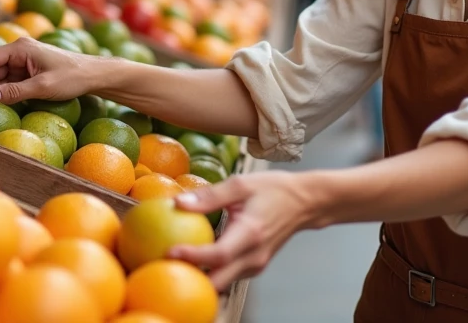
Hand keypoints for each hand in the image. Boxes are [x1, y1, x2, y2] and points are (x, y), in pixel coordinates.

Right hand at [0, 39, 96, 102]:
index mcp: (20, 48)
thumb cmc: (72, 77)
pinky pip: (10, 80)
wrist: (94, 75)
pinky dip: (5, 91)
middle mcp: (19, 51)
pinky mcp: (29, 70)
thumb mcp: (43, 86)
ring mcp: (23, 60)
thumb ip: (14, 92)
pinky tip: (6, 103)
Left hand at [169, 172, 322, 290]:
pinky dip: (211, 272)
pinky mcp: (254, 267)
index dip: (194, 257)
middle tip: (163, 268)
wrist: (305, 203)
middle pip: (219, 282)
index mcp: (251, 233)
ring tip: (172, 266)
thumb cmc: (273, 189)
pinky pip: (229, 276)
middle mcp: (254, 255)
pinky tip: (194, 260)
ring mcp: (256, 265)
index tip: (168, 252)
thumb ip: (210, 195)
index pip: (219, 254)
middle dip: (191, 280)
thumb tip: (178, 202)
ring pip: (223, 283)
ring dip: (200, 278)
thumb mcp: (241, 184)